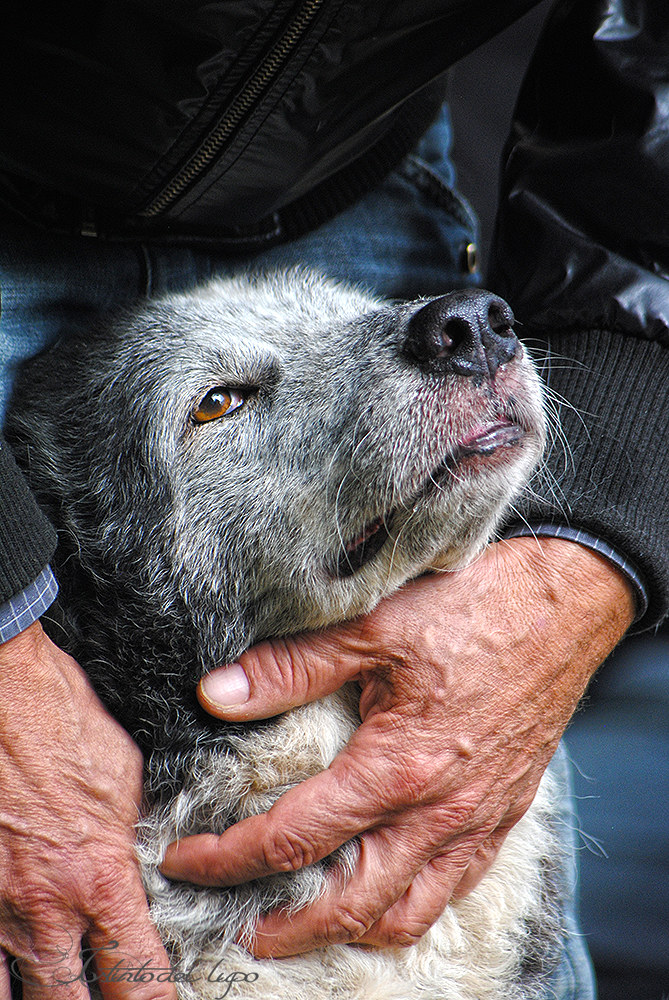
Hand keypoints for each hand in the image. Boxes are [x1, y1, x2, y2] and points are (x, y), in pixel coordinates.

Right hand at [0, 621, 176, 999]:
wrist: (6, 693)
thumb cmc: (67, 725)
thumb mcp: (127, 781)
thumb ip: (134, 839)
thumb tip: (145, 865)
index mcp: (102, 881)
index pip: (139, 979)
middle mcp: (45, 911)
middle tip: (107, 995)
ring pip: (15, 994)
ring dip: (44, 994)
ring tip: (61, 986)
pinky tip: (13, 968)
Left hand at [161, 538, 633, 956]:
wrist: (562, 607)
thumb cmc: (470, 611)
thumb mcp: (372, 625)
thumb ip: (291, 668)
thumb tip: (218, 694)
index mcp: (397, 768)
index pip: (295, 839)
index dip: (230, 857)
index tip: (187, 858)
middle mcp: (438, 812)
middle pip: (349, 903)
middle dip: (285, 926)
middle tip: (239, 927)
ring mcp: (476, 821)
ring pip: (406, 913)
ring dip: (348, 930)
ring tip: (307, 925)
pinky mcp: (501, 814)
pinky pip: (453, 889)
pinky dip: (408, 908)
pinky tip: (385, 893)